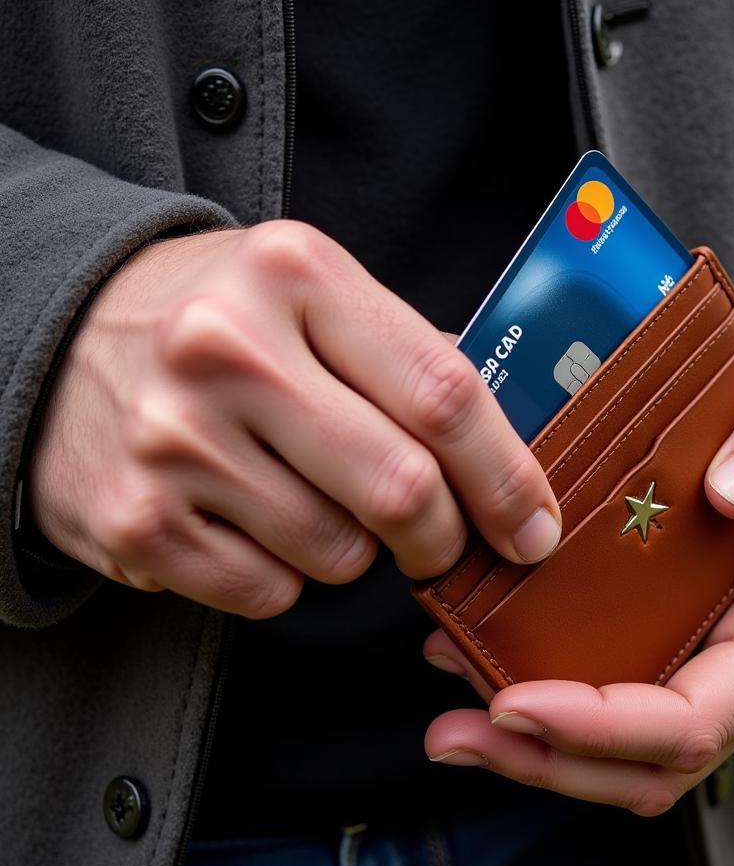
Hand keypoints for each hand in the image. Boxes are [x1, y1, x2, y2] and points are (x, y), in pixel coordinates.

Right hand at [26, 221, 560, 615]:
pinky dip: (287, 575)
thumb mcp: (312, 292)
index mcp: (298, 274)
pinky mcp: (136, 520)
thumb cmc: (224, 319)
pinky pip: (271, 591)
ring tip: (310, 497)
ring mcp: (175, 439)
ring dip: (355, 550)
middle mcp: (230, 349)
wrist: (67, 336)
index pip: (442, 392)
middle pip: (401, 488)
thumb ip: (407, 354)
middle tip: (443, 541)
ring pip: (339, 553)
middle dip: (445, 538)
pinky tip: (252, 521)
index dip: (507, 475)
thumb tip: (509, 445)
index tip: (535, 527)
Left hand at [422, 367, 733, 814]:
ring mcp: (719, 688)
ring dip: (532, 752)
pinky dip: (549, 715)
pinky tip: (478, 667)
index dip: (597, 728)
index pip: (688, 724)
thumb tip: (732, 489)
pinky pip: (617, 719)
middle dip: (541, 761)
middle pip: (641, 768)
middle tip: (447, 733)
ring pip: (622, 762)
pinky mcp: (686, 669)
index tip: (512, 702)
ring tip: (447, 716)